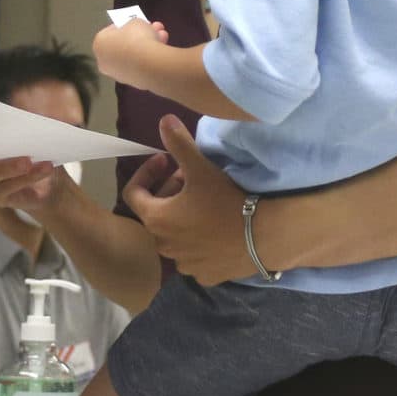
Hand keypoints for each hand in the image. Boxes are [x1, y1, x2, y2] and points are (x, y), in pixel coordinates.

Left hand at [92, 18, 169, 88]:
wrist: (148, 64)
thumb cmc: (136, 37)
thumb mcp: (135, 21)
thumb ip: (133, 25)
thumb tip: (135, 29)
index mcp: (99, 44)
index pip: (110, 31)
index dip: (124, 25)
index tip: (135, 21)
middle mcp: (104, 61)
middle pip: (123, 45)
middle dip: (139, 35)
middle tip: (152, 28)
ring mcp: (118, 74)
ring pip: (134, 55)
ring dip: (147, 45)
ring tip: (163, 36)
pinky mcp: (132, 83)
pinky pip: (140, 66)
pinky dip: (149, 58)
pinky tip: (162, 50)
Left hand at [124, 115, 253, 284]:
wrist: (263, 237)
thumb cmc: (226, 200)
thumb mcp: (200, 168)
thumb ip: (178, 143)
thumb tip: (163, 120)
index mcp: (155, 219)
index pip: (133, 193)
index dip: (146, 172)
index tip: (165, 160)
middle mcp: (163, 245)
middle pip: (156, 214)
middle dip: (169, 192)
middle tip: (191, 177)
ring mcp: (184, 263)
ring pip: (175, 236)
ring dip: (182, 218)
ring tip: (205, 203)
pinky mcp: (204, 275)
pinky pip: (194, 255)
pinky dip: (198, 241)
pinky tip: (217, 229)